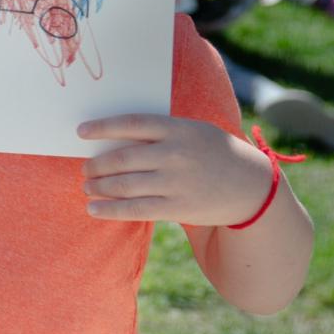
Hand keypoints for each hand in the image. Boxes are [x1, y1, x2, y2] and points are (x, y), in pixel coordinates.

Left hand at [78, 114, 273, 222]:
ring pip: (124, 185)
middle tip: (85, 169)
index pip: (132, 123)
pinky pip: (135, 209)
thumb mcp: (193, 132)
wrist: (252, 186)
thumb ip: (160, 134)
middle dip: (96, 165)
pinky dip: (109, 209)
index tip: (81, 131)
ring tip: (88, 187)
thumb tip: (112, 141)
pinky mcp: (177, 207)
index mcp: (179, 129)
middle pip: (122, 159)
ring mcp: (176, 182)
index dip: (102, 127)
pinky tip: (93, 209)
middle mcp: (175, 154)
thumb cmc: (213, 153)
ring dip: (99, 187)